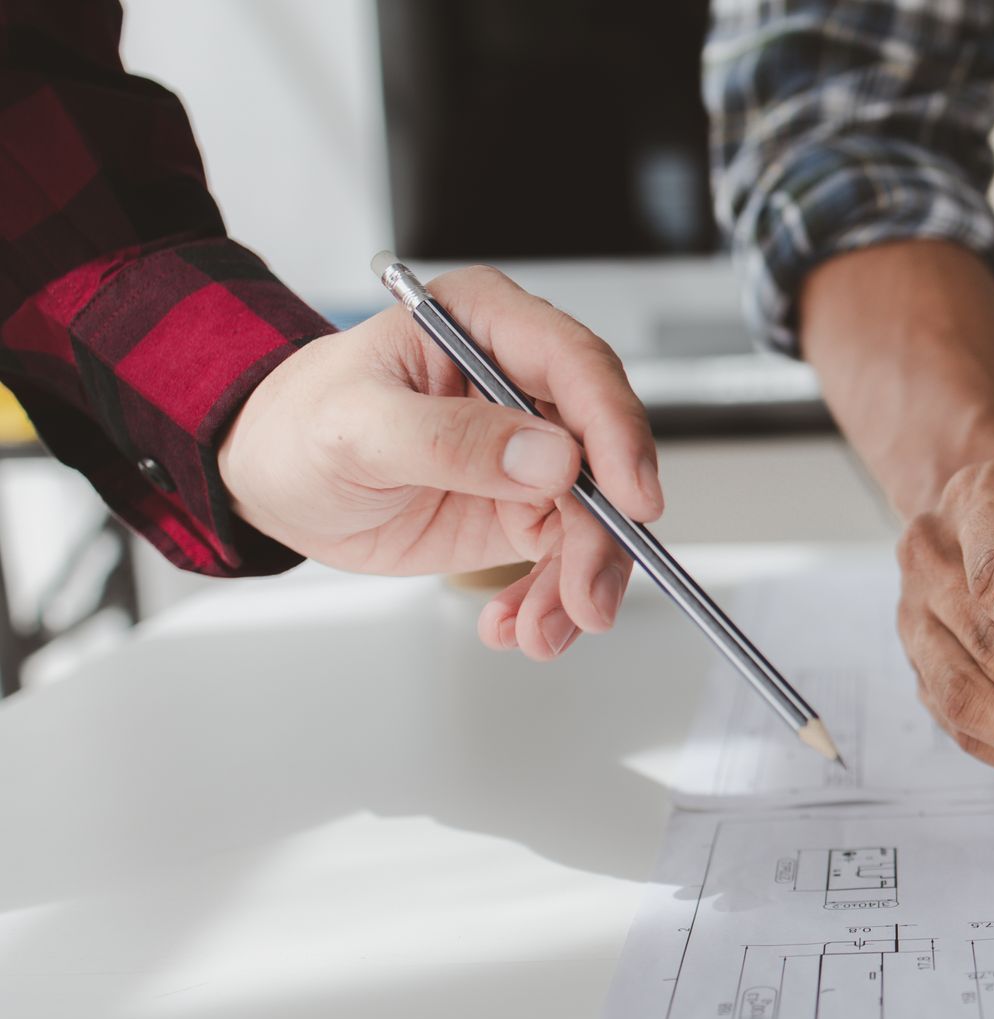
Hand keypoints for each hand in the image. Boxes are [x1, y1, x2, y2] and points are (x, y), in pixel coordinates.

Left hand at [220, 267, 661, 659]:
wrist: (273, 479)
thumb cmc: (298, 426)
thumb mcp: (357, 429)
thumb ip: (451, 440)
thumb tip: (549, 458)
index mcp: (488, 325)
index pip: (580, 368)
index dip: (617, 432)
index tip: (632, 500)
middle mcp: (526, 384)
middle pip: (604, 454)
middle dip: (602, 537)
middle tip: (585, 597)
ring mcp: (533, 450)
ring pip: (596, 518)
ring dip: (578, 583)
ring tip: (540, 630)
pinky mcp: (527, 506)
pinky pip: (566, 558)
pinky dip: (550, 601)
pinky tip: (516, 624)